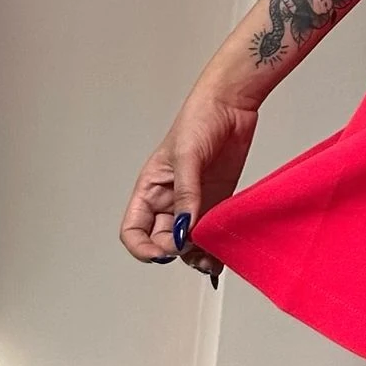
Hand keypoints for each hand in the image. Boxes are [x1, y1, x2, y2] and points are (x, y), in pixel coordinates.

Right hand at [119, 86, 257, 283]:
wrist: (232, 104)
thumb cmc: (199, 119)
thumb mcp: (187, 158)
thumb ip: (186, 195)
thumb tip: (184, 230)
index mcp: (150, 189)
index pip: (134, 231)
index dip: (143, 248)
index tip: (163, 253)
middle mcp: (168, 200)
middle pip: (162, 241)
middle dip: (175, 251)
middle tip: (193, 246)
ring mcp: (194, 202)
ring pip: (187, 242)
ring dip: (196, 256)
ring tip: (209, 261)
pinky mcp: (217, 201)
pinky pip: (209, 232)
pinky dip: (214, 246)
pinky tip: (221, 253)